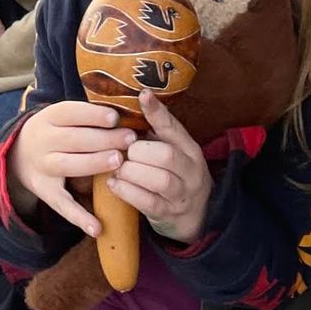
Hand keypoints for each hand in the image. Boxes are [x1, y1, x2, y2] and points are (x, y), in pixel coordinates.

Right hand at [9, 101, 136, 234]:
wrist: (18, 154)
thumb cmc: (56, 131)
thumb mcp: (62, 116)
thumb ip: (88, 116)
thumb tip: (125, 117)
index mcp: (49, 118)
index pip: (70, 113)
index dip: (92, 115)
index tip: (115, 117)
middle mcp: (42, 142)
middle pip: (73, 138)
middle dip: (103, 138)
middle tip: (129, 139)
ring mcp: (43, 168)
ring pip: (68, 165)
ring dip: (94, 163)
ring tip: (119, 161)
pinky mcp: (46, 192)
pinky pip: (63, 206)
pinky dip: (79, 217)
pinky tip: (97, 227)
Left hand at [107, 90, 212, 244]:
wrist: (197, 215)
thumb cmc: (174, 174)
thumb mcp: (172, 151)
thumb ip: (154, 134)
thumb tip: (122, 109)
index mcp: (189, 148)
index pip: (174, 127)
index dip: (158, 111)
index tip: (143, 95)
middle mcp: (190, 170)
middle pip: (166, 155)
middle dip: (138, 151)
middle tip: (124, 151)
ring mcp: (182, 194)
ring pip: (159, 179)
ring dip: (132, 171)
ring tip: (117, 168)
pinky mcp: (168, 213)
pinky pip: (148, 202)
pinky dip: (127, 191)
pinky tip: (113, 183)